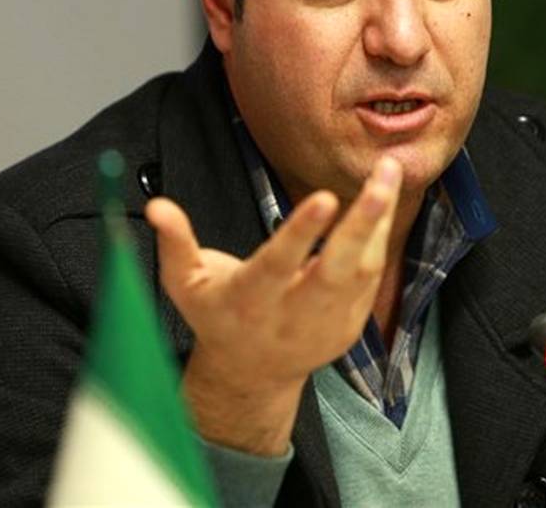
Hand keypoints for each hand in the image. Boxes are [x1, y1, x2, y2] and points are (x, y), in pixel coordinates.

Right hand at [145, 156, 402, 453]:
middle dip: (363, 223)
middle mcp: (293, 315)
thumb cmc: (215, 316)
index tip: (324, 197)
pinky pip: (372, 277)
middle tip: (384, 179)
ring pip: (364, 269)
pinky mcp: (349, 324)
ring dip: (379, 220)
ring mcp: (326, 323)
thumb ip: (174, 242)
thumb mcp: (184, 284)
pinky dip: (380, 237)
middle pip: (336, 268)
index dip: (301, 233)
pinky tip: (384, 201)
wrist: (249, 374)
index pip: (279, 264)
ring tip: (389, 172)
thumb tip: (156, 205)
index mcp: (249, 302)